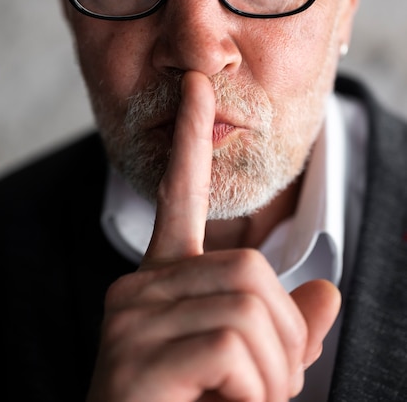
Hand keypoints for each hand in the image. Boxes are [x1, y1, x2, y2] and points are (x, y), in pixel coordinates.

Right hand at [87, 71, 340, 401]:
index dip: (190, 139)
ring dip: (272, 374)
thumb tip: (327, 291)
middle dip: (282, 341)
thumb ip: (286, 333)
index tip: (196, 86)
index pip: (179, 195)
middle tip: (262, 392)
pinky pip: (232, 347)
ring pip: (250, 307)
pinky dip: (254, 393)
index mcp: (162, 282)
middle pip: (252, 271)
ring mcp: (131, 317)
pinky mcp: (134, 355)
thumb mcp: (249, 375)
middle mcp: (138, 287)